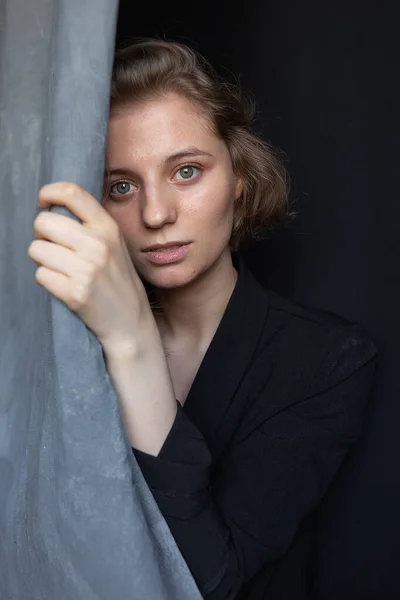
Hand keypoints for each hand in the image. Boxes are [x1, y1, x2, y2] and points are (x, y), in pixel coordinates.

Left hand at [28, 182, 152, 353]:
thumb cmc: (118, 280)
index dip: (49, 193)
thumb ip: (90, 225)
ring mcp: (87, 270)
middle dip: (41, 235)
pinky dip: (47, 280)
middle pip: (43, 223)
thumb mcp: (114, 244)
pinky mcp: (75, 293)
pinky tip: (64, 286)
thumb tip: (52, 208)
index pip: (72, 193)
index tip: (43, 203)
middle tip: (53, 247)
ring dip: (43, 260)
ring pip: (36, 250)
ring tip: (62, 269)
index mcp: (108, 228)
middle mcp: (98, 245)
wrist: (130, 322)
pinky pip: (40, 275)